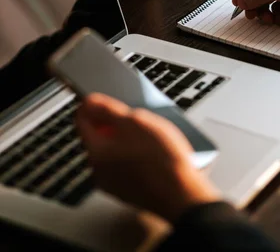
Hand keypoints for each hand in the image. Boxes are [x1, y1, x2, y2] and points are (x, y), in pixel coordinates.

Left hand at [76, 94, 219, 223]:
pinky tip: (154, 153)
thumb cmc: (161, 160)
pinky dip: (136, 156)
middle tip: (136, 118)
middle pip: (99, 136)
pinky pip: (126, 166)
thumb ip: (108, 109)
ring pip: (114, 151)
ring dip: (127, 140)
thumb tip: (89, 101)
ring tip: (150, 136)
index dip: (93, 105)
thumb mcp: (135, 121)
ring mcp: (114, 183)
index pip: (82, 120)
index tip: (105, 99)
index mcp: (96, 152)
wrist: (182, 194)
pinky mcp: (130, 191)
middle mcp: (99, 170)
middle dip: (115, 124)